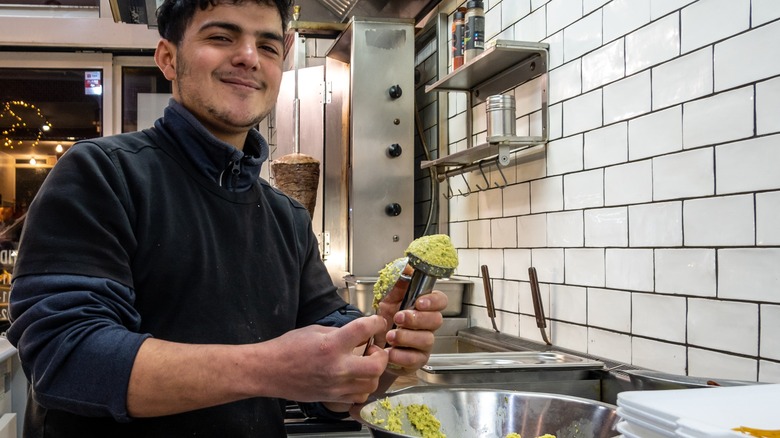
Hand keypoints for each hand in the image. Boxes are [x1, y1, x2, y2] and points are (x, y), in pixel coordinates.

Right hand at [263, 315, 388, 403]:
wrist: (269, 371)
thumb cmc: (288, 348)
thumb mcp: (315, 330)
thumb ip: (340, 332)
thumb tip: (358, 334)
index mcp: (331, 345)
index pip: (364, 330)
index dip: (376, 323)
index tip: (378, 322)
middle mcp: (337, 367)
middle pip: (377, 365)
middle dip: (382, 355)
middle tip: (374, 349)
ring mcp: (335, 386)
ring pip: (371, 384)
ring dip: (373, 372)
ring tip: (364, 363)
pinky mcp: (332, 397)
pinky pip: (359, 396)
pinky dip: (363, 386)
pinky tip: (355, 377)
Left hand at [374, 274, 446, 374]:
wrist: (373, 346)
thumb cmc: (385, 322)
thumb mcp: (387, 299)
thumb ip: (398, 284)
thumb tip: (408, 267)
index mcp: (424, 307)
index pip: (441, 301)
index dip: (434, 301)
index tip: (419, 302)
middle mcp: (428, 325)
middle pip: (436, 320)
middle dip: (416, 318)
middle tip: (398, 318)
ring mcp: (424, 344)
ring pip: (426, 340)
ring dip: (406, 337)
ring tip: (390, 336)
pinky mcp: (417, 360)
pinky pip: (415, 359)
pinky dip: (401, 355)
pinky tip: (390, 352)